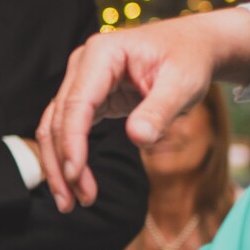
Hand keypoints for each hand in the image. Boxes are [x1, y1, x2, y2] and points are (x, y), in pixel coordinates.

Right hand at [36, 7, 249, 211]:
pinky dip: (71, 156)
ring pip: (56, 126)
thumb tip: (138, 138)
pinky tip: (77, 182)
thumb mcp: (183, 85)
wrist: (194, 47)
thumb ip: (159, 111)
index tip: (75, 177)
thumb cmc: (189, 61)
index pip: (76, 104)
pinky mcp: (88, 97)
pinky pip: (70, 128)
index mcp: (102, 54)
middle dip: (63, 163)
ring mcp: (82, 80)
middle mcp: (83, 65)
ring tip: (71, 202)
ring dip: (60, 164)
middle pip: (58, 119)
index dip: (72, 143)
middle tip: (74, 202)